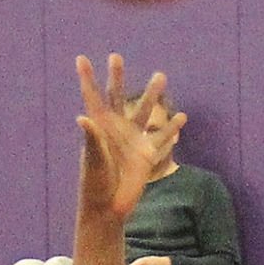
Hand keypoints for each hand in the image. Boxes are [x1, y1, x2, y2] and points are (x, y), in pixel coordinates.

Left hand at [75, 54, 186, 221]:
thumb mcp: (93, 161)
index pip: (93, 97)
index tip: (81, 59)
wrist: (108, 207)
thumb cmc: (95, 184)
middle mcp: (116, 129)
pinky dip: (173, 128)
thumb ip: (92, 139)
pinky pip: (163, 137)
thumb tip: (83, 117)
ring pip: (144, 111)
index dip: (87, 78)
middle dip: (117, 77)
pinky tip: (182, 116)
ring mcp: (133, 139)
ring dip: (152, 94)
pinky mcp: (147, 153)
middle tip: (116, 56)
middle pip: (118, 96)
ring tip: (161, 76)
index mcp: (100, 127)